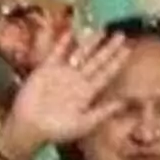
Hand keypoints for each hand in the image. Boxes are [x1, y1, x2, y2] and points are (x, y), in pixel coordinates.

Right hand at [0, 25, 122, 150]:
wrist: (30, 128)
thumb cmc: (58, 130)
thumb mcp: (85, 123)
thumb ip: (104, 111)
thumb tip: (126, 102)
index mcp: (88, 92)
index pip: (106, 73)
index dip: (117, 61)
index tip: (129, 49)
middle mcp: (77, 80)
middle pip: (97, 60)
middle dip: (109, 48)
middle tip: (121, 34)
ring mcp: (62, 74)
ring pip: (79, 54)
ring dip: (89, 42)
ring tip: (101, 30)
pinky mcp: (45, 70)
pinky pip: (56, 53)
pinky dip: (62, 43)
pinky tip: (70, 32)